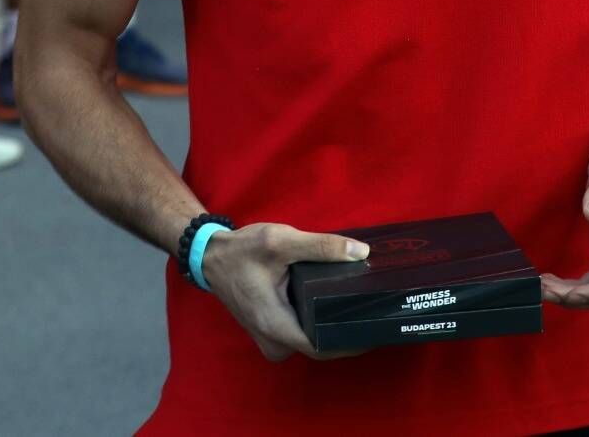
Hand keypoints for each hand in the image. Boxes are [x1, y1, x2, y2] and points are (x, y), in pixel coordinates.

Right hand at [201, 221, 370, 361]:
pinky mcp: (273, 333)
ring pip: (313, 340)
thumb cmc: (242, 251)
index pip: (324, 346)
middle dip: (349, 330)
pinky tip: (338, 301)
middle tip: (378, 309)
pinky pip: (304, 333)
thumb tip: (361, 252)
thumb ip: (321, 246)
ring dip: (335, 325)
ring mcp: (272, 340)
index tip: (377, 325)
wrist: (210, 257)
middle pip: (322, 345)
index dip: (353, 340)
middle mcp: (274, 342)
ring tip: (364, 303)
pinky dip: (320, 320)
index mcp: (276, 326)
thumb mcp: (281, 242)